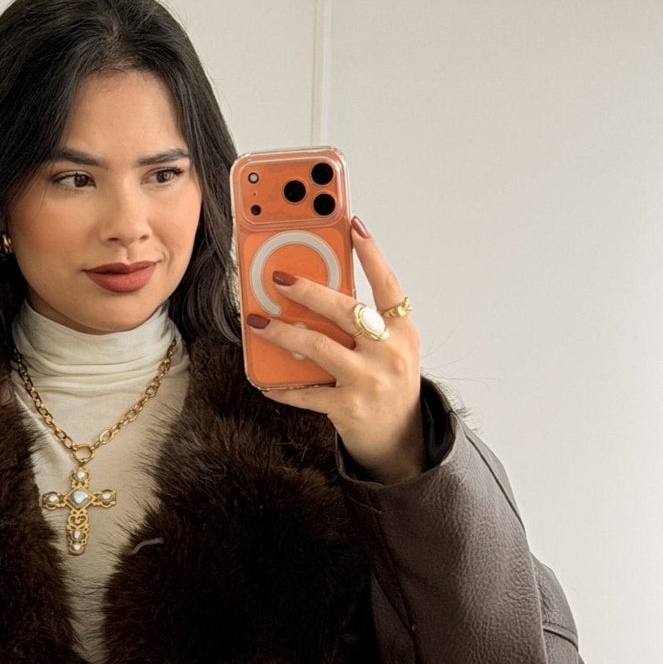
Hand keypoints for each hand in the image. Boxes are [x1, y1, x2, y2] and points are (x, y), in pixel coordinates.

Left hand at [246, 218, 424, 482]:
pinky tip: (264, 380)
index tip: (354, 225)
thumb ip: (366, 323)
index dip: (372, 254)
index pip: (388, 285)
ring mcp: (368, 380)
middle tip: (279, 278)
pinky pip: (307, 392)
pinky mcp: (349, 407)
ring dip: (283, 333)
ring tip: (258, 322)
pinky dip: (282, 386)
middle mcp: (388, 353)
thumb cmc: (389, 384)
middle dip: (308, 291)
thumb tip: (318, 293)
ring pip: (318, 346)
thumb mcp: (391, 349)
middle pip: (344, 311)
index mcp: (403, 331)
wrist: (401, 438)